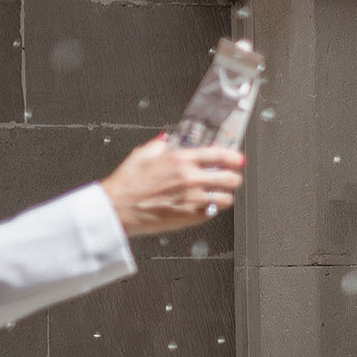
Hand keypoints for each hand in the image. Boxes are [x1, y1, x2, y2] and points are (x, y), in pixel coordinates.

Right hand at [103, 137, 243, 235]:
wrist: (117, 209)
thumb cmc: (126, 184)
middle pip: (231, 178)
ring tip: (219, 193)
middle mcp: (189, 179)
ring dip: (225, 195)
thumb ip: (159, 145)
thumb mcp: (141, 155)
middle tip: (231, 178)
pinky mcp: (189, 217)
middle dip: (234, 178)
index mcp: (179, 160)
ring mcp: (192, 199)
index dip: (234, 157)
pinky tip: (205, 204)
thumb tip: (168, 139)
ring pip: (226, 198)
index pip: (219, 155)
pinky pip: (213, 212)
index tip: (239, 160)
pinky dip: (212, 208)